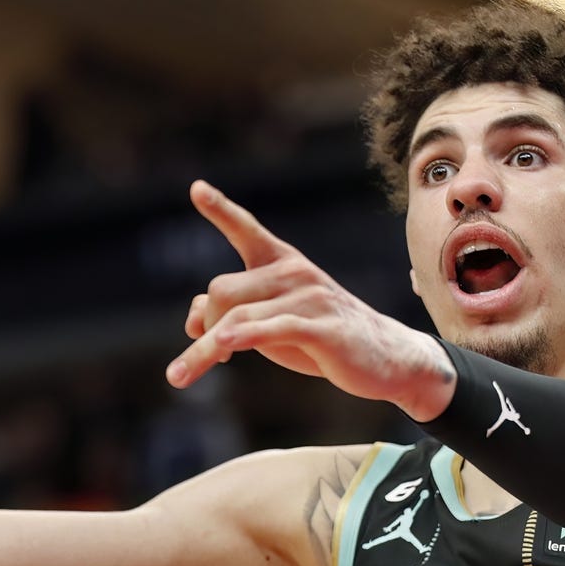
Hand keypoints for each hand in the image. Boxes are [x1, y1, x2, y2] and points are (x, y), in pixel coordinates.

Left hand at [165, 180, 455, 420]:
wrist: (387, 358)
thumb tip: (192, 319)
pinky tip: (225, 347)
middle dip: (205, 325)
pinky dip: (245, 336)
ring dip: (203, 350)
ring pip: (236, 317)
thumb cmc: (324, 337)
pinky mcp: (322, 329)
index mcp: (283, 263)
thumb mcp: (274, 322)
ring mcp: (310, 299)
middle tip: (211, 354)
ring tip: (177, 377)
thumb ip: (234, 312)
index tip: (196, 188)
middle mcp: (294, 273)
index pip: (247, 230)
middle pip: (222, 290)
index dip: (221, 210)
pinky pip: (272, 329)